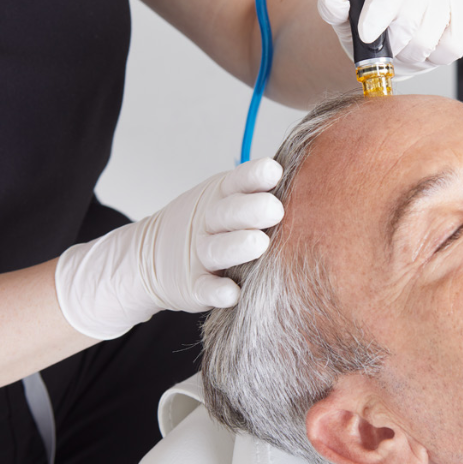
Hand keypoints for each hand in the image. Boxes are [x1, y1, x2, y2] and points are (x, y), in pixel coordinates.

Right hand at [55, 158, 283, 338]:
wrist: (150, 257)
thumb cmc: (208, 225)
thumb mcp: (225, 199)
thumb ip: (259, 192)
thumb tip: (312, 181)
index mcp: (221, 196)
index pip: (238, 181)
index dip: (254, 175)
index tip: (274, 171)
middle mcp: (210, 222)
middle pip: (229, 213)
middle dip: (252, 209)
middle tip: (275, 209)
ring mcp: (199, 254)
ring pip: (218, 249)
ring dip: (238, 246)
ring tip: (259, 243)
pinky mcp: (193, 285)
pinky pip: (205, 288)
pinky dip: (217, 291)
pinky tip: (232, 293)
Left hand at [318, 0, 462, 78]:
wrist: (394, 29)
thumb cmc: (369, 18)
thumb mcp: (344, 13)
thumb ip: (333, 5)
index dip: (380, 11)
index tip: (367, 34)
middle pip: (416, 17)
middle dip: (396, 42)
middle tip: (387, 45)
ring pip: (440, 36)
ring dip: (417, 52)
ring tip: (406, 46)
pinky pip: (458, 44)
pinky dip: (439, 54)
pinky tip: (427, 45)